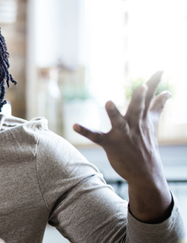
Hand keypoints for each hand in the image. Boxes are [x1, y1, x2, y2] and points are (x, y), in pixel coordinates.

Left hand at [73, 71, 172, 221]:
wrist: (145, 172)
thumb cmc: (146, 145)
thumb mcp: (153, 124)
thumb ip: (157, 107)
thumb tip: (167, 93)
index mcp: (143, 118)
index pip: (150, 98)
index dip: (154, 83)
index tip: (160, 70)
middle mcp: (135, 125)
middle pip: (138, 108)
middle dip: (140, 98)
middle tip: (142, 86)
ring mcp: (123, 134)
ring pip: (119, 122)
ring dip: (114, 113)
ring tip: (108, 102)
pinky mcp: (110, 144)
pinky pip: (96, 137)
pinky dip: (85, 131)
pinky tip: (75, 125)